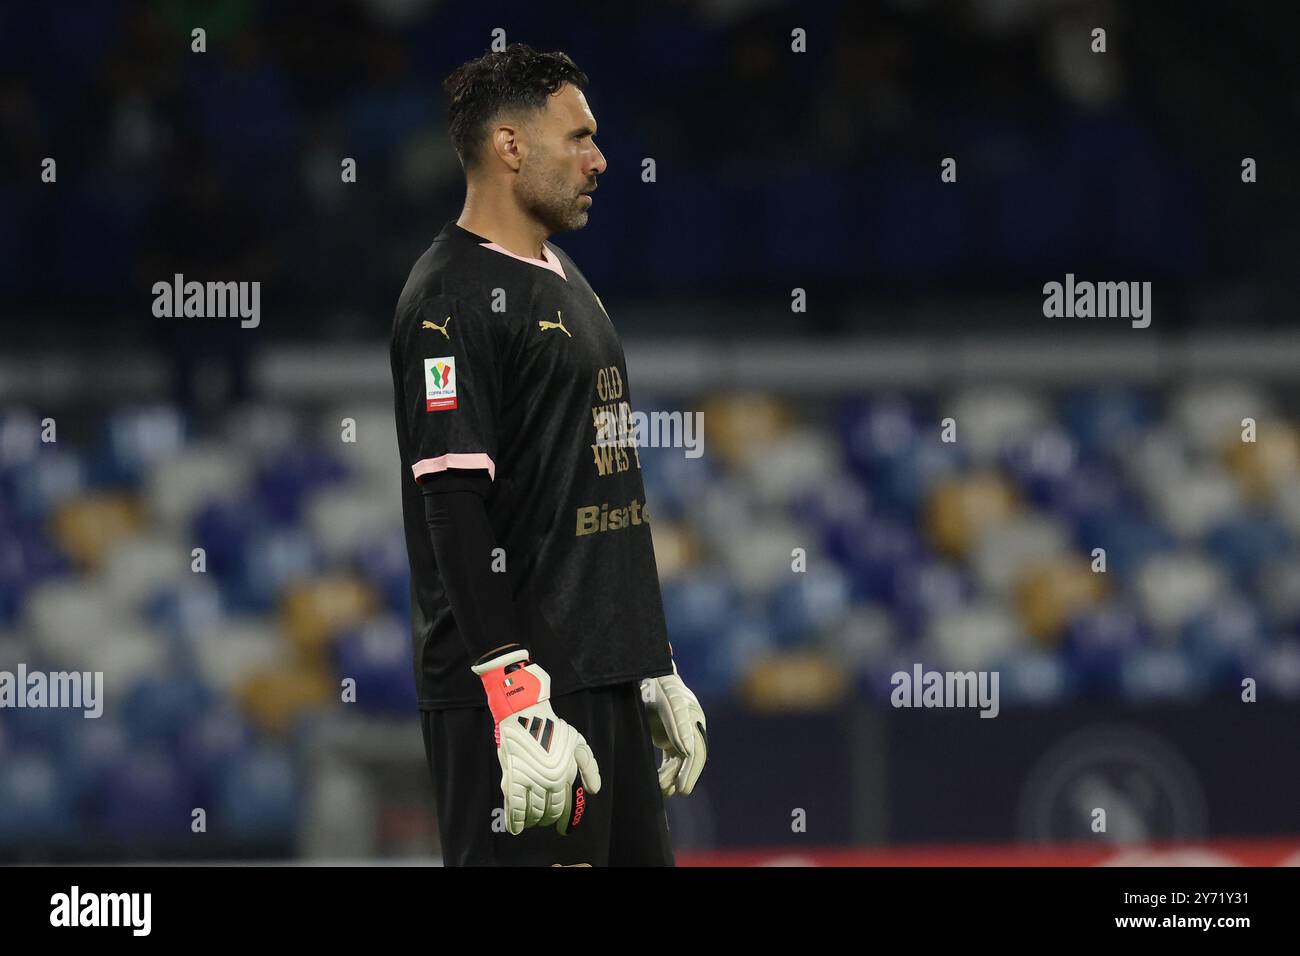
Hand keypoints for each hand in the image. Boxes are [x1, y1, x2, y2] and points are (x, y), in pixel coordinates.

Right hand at [473, 646, 600, 834]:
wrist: (526, 715)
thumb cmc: (554, 729)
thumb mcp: (578, 744)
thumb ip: (589, 768)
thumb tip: (594, 791)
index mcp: (563, 775)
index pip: (562, 807)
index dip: (562, 821)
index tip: (561, 829)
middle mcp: (546, 781)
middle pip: (545, 812)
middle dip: (545, 819)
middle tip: (544, 821)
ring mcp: (528, 780)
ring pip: (530, 812)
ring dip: (531, 821)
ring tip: (532, 823)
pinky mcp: (511, 777)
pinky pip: (513, 806)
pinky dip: (514, 820)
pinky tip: (516, 828)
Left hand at [641, 664, 706, 796]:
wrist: (646, 677)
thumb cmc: (656, 685)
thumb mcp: (666, 702)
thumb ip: (676, 724)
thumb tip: (687, 751)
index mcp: (692, 717)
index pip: (696, 747)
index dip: (689, 768)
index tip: (682, 786)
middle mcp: (691, 727)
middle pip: (693, 758)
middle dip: (686, 777)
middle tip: (678, 793)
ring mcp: (681, 734)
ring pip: (683, 762)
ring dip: (675, 777)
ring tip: (663, 792)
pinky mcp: (670, 740)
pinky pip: (674, 761)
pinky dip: (668, 773)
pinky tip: (660, 786)